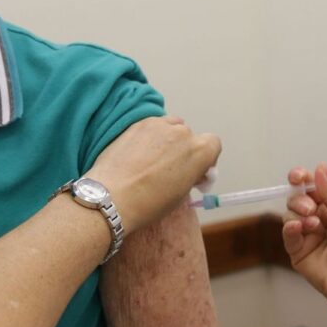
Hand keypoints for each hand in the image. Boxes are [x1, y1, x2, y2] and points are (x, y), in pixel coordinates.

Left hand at [86, 116, 220, 234]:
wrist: (113, 196)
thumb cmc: (149, 202)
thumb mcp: (181, 193)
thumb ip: (192, 174)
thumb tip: (191, 171)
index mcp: (200, 151)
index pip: (213, 144)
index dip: (206, 158)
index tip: (196, 172)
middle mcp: (184, 132)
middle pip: (190, 136)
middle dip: (184, 150)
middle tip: (171, 169)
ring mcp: (160, 124)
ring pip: (171, 127)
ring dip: (168, 139)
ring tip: (153, 160)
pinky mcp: (139, 123)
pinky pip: (152, 126)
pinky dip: (150, 137)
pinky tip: (138, 155)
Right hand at [283, 163, 326, 312]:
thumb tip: (320, 168)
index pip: (313, 188)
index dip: (303, 179)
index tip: (298, 176)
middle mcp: (319, 220)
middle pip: (298, 198)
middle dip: (301, 198)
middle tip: (311, 208)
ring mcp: (307, 236)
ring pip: (290, 214)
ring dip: (298, 213)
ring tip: (312, 224)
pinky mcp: (298, 252)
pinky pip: (287, 234)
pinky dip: (289, 227)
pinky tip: (298, 227)